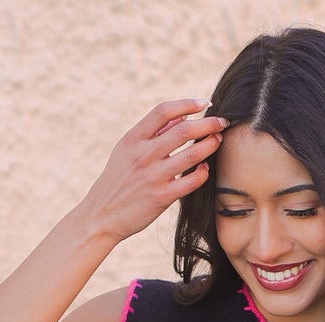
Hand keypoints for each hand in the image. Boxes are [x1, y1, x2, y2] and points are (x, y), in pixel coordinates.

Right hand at [82, 98, 225, 241]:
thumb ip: (152, 133)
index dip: (187, 104)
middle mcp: (143, 154)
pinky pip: (191, 181)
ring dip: (210, 145)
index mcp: (133, 138)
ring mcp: (153, 176)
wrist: (102, 215)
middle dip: (208, 123)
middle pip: (183, 130)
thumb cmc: (117, 181)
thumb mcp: (126, 150)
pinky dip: (202, 172)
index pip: (163, 111)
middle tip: (222, 122)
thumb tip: (180, 117)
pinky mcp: (162, 197)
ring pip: (191, 154)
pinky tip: (205, 168)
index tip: (204, 103)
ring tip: (218, 140)